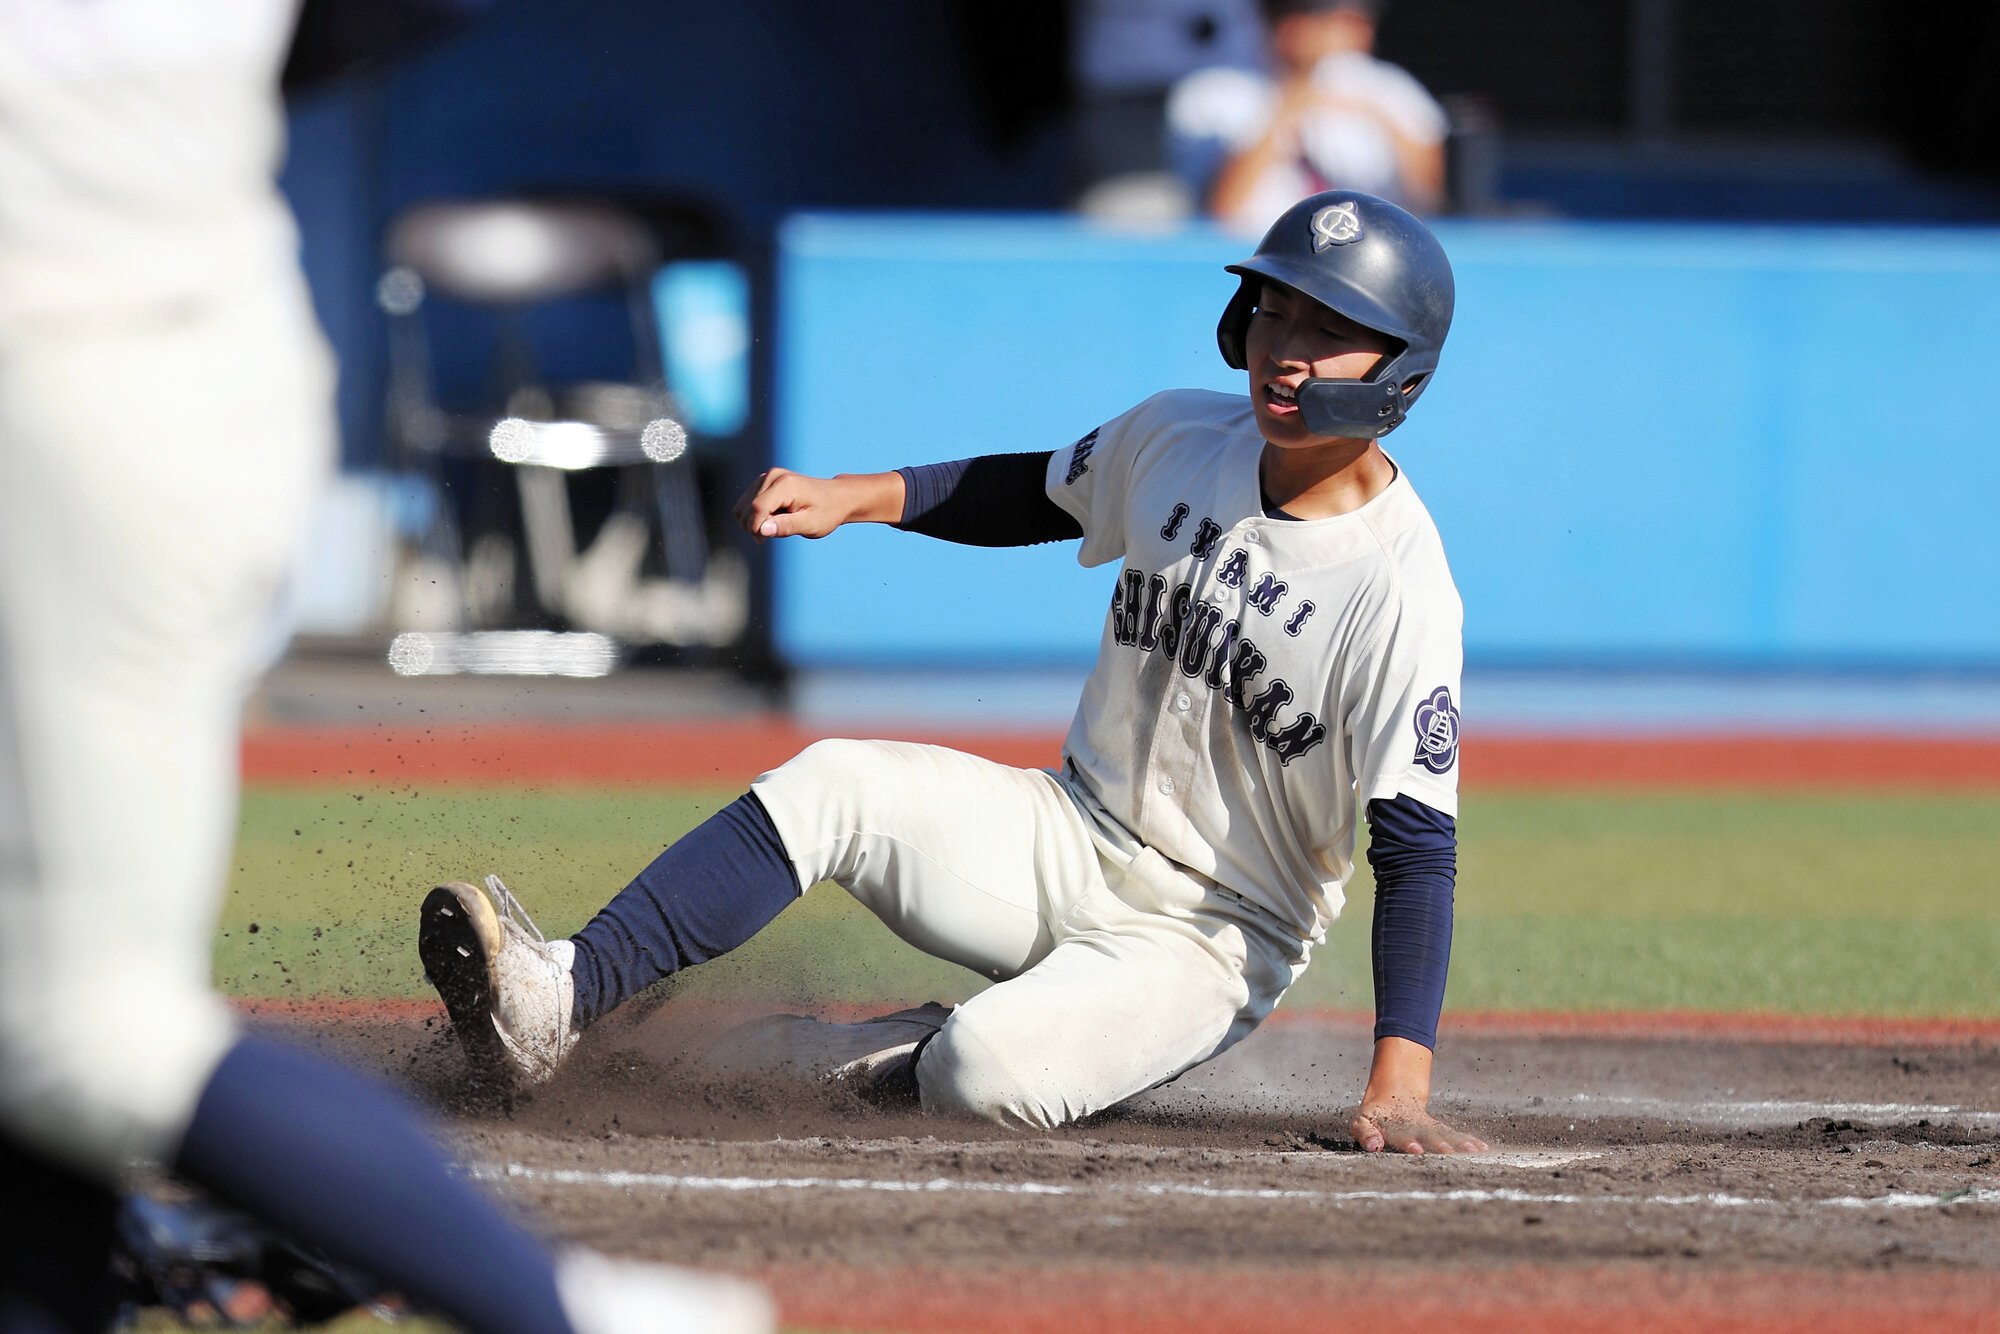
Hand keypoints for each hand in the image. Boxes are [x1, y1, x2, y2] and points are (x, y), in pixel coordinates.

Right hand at [732, 467, 884, 541]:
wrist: (836, 498)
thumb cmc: (826, 512)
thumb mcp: (811, 524)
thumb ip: (786, 526)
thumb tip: (762, 530)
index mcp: (785, 485)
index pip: (756, 508)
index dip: (756, 528)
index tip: (764, 541)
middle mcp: (772, 476)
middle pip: (746, 508)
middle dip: (754, 527)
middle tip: (775, 534)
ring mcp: (766, 477)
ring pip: (742, 507)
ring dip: (754, 522)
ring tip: (777, 526)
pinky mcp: (763, 482)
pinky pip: (746, 504)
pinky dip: (755, 516)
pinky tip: (773, 519)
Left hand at [1350, 1093, 1487, 1155]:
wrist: (1393, 1094)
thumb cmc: (1373, 1116)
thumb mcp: (1362, 1122)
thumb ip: (1365, 1133)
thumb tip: (1374, 1147)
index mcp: (1395, 1126)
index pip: (1402, 1135)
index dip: (1408, 1142)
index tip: (1416, 1150)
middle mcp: (1415, 1126)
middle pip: (1428, 1135)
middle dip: (1438, 1143)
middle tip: (1447, 1152)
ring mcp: (1429, 1127)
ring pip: (1445, 1134)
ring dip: (1459, 1142)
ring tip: (1473, 1151)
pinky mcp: (1438, 1129)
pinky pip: (1454, 1135)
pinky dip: (1468, 1141)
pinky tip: (1482, 1148)